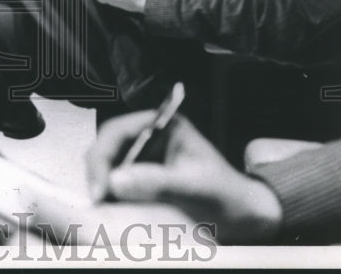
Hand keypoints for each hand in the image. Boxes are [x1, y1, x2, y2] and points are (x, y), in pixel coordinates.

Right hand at [85, 112, 282, 242]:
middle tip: (98, 199)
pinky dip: (110, 194)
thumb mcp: (194, 186)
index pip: (118, 131)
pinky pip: (116, 182)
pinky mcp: (142, 177)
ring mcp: (144, 157)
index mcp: (162, 125)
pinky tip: (112, 208)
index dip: (102, 155)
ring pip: (107, 165)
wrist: (242, 216)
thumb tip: (115, 181)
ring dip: (102, 183)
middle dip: (99, 171)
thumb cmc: (225, 194)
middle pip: (107, 146)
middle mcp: (149, 136)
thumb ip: (157, 181)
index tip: (101, 187)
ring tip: (103, 205)